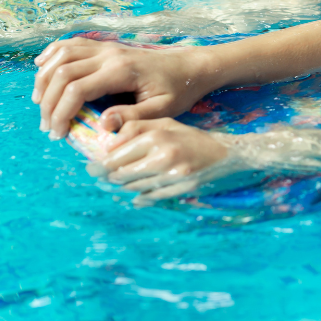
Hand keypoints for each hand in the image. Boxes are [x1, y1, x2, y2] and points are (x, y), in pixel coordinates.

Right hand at [33, 37, 215, 139]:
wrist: (190, 67)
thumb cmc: (178, 91)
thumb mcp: (162, 110)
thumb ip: (132, 117)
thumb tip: (102, 124)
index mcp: (121, 71)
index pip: (76, 89)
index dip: (60, 113)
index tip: (58, 134)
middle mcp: (109, 54)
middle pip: (62, 73)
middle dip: (48, 102)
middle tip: (48, 127)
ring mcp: (105, 47)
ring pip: (61, 54)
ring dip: (44, 78)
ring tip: (42, 104)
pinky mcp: (105, 46)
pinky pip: (70, 44)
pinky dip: (52, 54)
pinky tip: (43, 69)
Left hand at [93, 118, 237, 204]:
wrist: (227, 153)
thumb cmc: (191, 137)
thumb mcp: (165, 123)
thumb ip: (136, 128)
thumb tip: (108, 144)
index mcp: (156, 135)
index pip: (116, 156)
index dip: (99, 164)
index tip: (93, 166)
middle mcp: (163, 155)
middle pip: (120, 174)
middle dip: (107, 177)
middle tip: (100, 177)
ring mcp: (172, 175)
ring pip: (132, 188)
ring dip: (121, 188)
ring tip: (116, 184)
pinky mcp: (180, 189)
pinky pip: (149, 198)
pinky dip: (140, 197)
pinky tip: (137, 193)